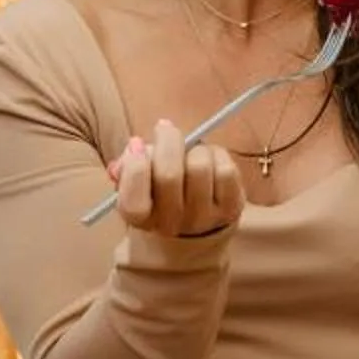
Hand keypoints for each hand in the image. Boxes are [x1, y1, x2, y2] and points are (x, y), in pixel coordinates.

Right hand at [110, 117, 245, 246]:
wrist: (195, 230)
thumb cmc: (160, 195)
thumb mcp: (137, 183)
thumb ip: (128, 165)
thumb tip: (135, 147)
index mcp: (141, 220)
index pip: (134, 202)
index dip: (135, 168)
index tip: (137, 143)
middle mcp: (171, 224)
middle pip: (169, 176)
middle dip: (167, 142)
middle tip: (165, 128)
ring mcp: (204, 218)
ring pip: (199, 167)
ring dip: (194, 148)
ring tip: (190, 150)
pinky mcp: (231, 208)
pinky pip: (225, 171)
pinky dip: (217, 155)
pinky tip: (210, 159)